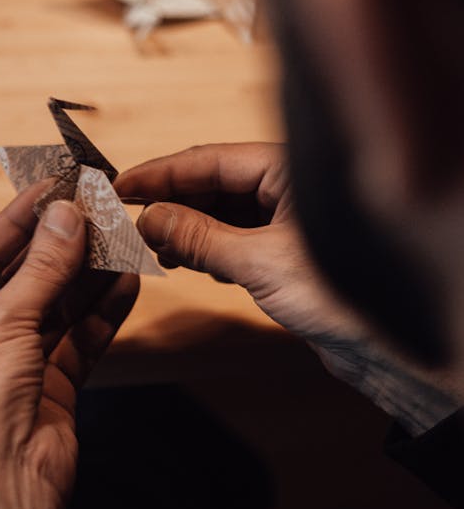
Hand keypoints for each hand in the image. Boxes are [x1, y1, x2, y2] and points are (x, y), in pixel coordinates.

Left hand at [0, 182, 137, 508]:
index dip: (22, 217)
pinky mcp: (52, 384)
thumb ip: (42, 269)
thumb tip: (67, 215)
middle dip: (63, 244)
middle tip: (100, 209)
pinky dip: (104, 311)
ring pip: (59, 304)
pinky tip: (126, 282)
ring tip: (121, 239)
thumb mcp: (4, 324)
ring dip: (89, 274)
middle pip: (26, 276)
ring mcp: (16, 362)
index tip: (58, 185)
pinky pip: (81, 337)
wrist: (3, 492)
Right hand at [115, 143, 460, 429]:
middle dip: (171, 201)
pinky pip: (235, 238)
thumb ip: (199, 237)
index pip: (211, 159)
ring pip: (222, 212)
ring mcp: (287, 220)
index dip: (162, 173)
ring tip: (152, 244)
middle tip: (129, 218)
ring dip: (186, 227)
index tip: (123, 185)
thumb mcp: (257, 263)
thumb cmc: (342, 296)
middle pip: (214, 183)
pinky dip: (206, 248)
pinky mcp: (285, 251)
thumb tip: (151, 218)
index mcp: (288, 170)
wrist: (385, 348)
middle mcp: (288, 187)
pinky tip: (184, 259)